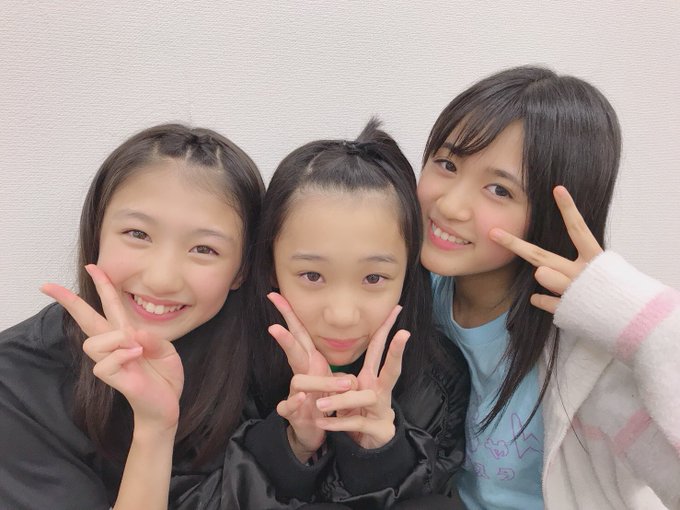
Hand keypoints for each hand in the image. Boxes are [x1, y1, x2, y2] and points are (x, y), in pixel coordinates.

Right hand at [41, 264, 183, 429]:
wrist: (166, 405)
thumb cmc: (164, 377)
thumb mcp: (166, 350)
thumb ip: (152, 338)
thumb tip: (132, 333)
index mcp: (126, 333)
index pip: (110, 305)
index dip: (103, 285)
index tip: (93, 267)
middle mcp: (114, 345)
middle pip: (85, 319)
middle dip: (68, 301)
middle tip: (47, 286)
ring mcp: (111, 361)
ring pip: (93, 342)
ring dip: (115, 339)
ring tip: (136, 348)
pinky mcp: (112, 377)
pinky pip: (105, 362)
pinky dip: (123, 355)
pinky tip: (136, 357)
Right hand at [267, 292, 353, 461]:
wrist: (314, 429)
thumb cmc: (324, 398)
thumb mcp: (335, 376)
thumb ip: (343, 356)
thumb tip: (362, 345)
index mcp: (312, 361)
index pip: (300, 332)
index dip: (289, 313)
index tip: (276, 294)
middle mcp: (302, 373)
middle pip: (292, 350)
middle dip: (284, 337)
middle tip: (274, 326)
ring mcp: (295, 392)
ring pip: (297, 380)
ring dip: (316, 382)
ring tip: (329, 383)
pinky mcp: (293, 412)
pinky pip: (288, 406)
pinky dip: (293, 403)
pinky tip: (299, 399)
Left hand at [314, 305, 409, 448]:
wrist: (366, 446)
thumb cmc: (356, 413)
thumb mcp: (347, 392)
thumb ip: (340, 375)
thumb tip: (329, 352)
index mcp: (372, 378)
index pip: (378, 349)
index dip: (387, 329)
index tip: (397, 308)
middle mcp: (380, 391)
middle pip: (392, 369)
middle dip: (397, 351)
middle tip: (404, 333)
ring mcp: (382, 410)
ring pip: (364, 398)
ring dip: (341, 401)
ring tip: (320, 404)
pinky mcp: (379, 429)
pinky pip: (356, 423)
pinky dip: (338, 424)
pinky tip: (323, 423)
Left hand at [489, 185, 602, 313]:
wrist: (635, 323)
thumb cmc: (611, 291)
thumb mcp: (600, 270)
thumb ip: (570, 264)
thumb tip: (538, 268)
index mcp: (595, 259)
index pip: (578, 230)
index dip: (568, 209)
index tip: (557, 189)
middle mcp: (583, 273)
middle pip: (541, 255)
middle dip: (514, 244)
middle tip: (493, 233)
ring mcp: (574, 291)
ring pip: (543, 276)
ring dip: (546, 279)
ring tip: (562, 285)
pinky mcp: (567, 309)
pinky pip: (540, 300)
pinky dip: (543, 300)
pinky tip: (556, 301)